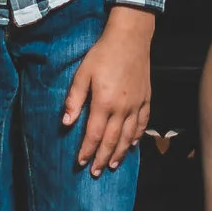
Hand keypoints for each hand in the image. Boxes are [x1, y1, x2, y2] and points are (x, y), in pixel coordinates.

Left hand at [62, 3, 155, 175]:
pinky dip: (136, 137)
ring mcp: (137, 105)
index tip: (80, 163)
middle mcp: (122, 108)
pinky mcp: (146, 99)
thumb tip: (66, 123)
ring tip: (112, 165)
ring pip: (128, 136)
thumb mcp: (82, 74)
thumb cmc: (103, 54)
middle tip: (95, 172)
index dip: (87, 150)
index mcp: (104, 103)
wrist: (130, 38)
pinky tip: (132, 145)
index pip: (94, 134)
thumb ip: (74, 99)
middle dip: (102, 158)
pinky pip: (142, 123)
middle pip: (112, 140)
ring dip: (120, 153)